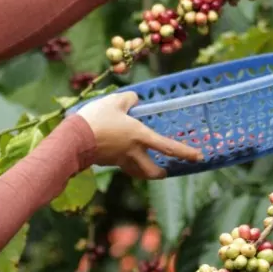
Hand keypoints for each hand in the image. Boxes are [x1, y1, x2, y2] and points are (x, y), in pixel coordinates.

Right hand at [75, 91, 201, 179]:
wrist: (74, 139)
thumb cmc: (97, 119)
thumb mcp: (114, 101)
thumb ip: (128, 99)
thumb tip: (135, 98)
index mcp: (140, 136)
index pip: (168, 147)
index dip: (185, 152)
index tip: (198, 157)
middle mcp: (133, 151)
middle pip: (152, 171)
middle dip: (161, 173)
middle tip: (165, 172)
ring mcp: (119, 159)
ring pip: (136, 171)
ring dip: (144, 172)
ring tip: (145, 168)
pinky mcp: (107, 161)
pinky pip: (121, 164)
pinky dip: (125, 163)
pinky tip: (120, 155)